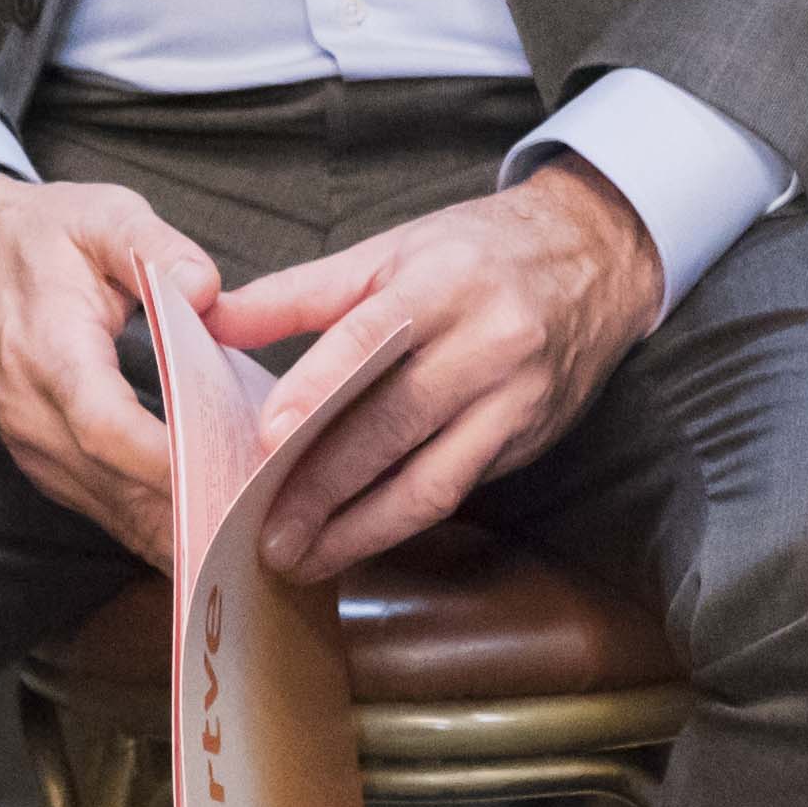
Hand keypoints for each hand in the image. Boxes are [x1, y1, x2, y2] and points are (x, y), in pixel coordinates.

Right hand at [0, 164, 217, 544]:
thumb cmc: (34, 236)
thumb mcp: (99, 215)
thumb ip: (156, 247)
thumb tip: (207, 288)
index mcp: (52, 355)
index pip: (109, 429)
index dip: (170, 460)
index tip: (234, 471)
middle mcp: (35, 417)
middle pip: (119, 488)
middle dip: (194, 510)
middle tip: (269, 516)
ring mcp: (34, 449)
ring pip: (113, 512)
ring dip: (179, 530)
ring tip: (254, 532)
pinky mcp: (42, 462)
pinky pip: (102, 508)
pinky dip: (154, 523)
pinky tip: (208, 529)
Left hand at [210, 167, 666, 582]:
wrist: (596, 258)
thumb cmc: (476, 252)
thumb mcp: (391, 250)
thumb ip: (299, 292)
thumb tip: (211, 320)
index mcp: (445, 281)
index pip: (374, 336)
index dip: (319, 387)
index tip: (268, 437)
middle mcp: (490, 341)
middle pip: (397, 422)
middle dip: (325, 484)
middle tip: (265, 529)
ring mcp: (516, 398)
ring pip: (433, 478)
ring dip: (361, 527)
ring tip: (302, 557)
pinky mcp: (529, 439)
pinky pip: (456, 488)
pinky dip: (399, 519)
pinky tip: (354, 539)